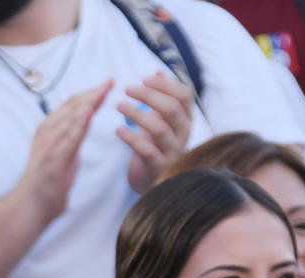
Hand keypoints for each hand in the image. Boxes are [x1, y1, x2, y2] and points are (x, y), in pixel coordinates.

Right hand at [18, 83, 110, 222]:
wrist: (30, 205)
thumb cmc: (47, 180)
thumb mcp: (62, 151)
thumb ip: (71, 134)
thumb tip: (84, 120)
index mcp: (48, 128)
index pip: (71, 104)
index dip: (90, 92)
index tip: (107, 83)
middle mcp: (47, 132)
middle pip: (72, 106)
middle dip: (92, 93)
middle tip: (110, 81)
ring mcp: (49, 145)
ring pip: (71, 118)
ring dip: (88, 103)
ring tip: (103, 90)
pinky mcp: (52, 159)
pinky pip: (68, 138)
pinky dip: (78, 124)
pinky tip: (89, 113)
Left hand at [119, 72, 194, 193]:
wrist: (152, 180)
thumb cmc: (156, 144)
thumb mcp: (161, 119)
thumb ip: (162, 97)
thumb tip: (158, 70)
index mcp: (186, 120)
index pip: (184, 96)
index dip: (165, 84)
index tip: (144, 78)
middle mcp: (184, 135)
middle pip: (172, 109)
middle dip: (149, 95)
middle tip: (128, 88)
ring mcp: (173, 153)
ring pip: (159, 129)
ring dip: (137, 114)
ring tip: (119, 105)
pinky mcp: (159, 168)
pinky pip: (146, 151)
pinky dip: (131, 138)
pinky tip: (117, 130)